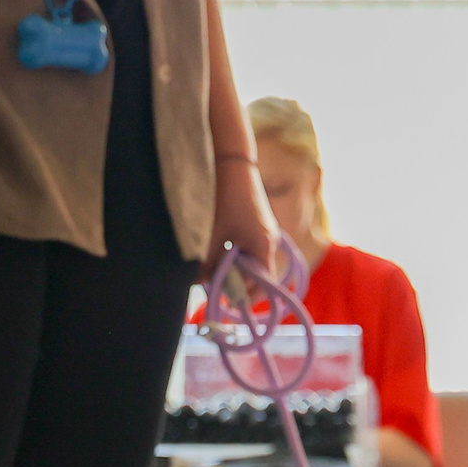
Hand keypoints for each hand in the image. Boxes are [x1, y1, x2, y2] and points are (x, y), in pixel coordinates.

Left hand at [202, 158, 287, 286]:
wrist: (232, 162)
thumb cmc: (223, 198)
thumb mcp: (211, 235)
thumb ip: (206, 263)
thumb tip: (197, 283)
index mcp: (263, 247)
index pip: (263, 285)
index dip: (245, 297)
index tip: (227, 304)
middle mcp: (270, 241)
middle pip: (256, 275)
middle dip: (236, 282)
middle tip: (214, 285)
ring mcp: (265, 232)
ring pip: (250, 261)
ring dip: (233, 268)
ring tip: (213, 267)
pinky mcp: (258, 224)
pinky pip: (248, 248)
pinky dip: (235, 254)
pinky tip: (218, 251)